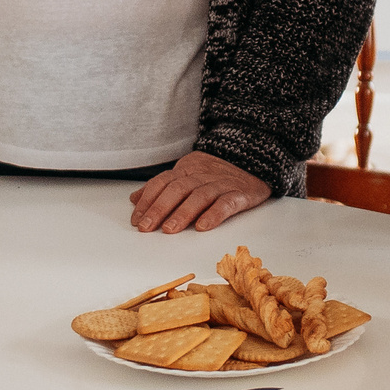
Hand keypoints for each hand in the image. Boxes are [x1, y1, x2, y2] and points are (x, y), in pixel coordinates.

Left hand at [129, 152, 272, 232]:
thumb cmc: (217, 173)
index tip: (137, 219)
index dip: (148, 200)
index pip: (163, 182)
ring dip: (183, 213)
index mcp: (187, 169)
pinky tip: (203, 227)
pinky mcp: (240, 194)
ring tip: (170, 229)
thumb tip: (134, 199)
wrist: (255, 160)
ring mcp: (222, 184)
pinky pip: (226, 204)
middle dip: (160, 208)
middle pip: (178, 189)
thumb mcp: (187, 173)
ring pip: (199, 196)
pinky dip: (214, 215)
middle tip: (147, 227)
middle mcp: (202, 175)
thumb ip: (161, 187)